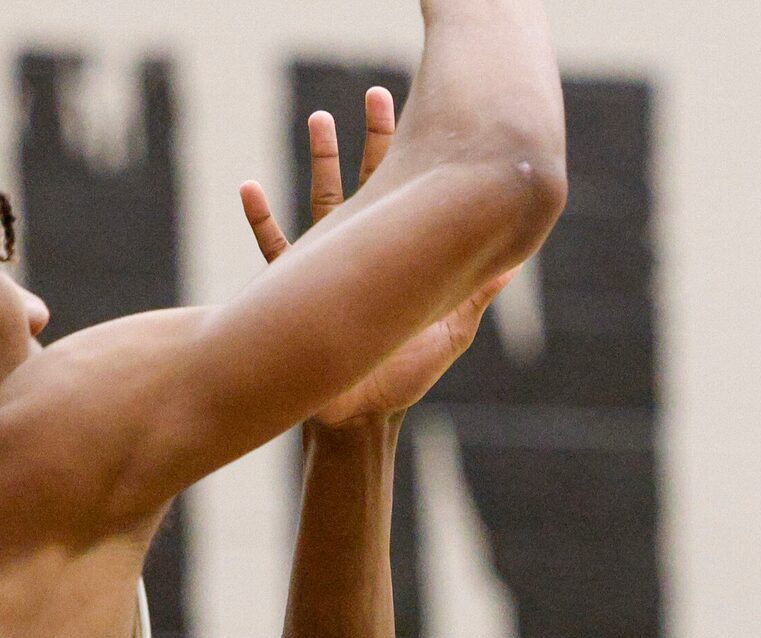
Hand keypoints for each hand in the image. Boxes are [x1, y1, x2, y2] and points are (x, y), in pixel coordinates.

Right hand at [237, 91, 511, 427]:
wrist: (359, 420)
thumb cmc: (402, 380)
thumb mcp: (449, 332)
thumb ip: (475, 295)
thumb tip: (512, 264)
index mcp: (399, 257)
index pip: (411, 196)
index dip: (417, 158)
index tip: (425, 119)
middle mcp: (363, 252)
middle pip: (369, 181)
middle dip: (373, 138)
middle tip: (378, 94)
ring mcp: (328, 265)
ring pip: (324, 200)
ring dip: (321, 159)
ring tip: (319, 116)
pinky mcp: (298, 287)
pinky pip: (274, 248)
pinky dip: (261, 218)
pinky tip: (249, 187)